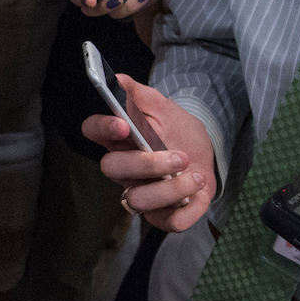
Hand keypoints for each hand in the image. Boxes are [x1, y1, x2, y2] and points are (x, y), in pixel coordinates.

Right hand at [84, 74, 212, 229]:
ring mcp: (141, 193)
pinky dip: (186, 207)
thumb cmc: (179, 131)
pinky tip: (198, 189)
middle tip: (179, 156)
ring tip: (195, 175)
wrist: (206, 155)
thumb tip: (119, 79)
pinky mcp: (162, 215)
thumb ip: (141, 95)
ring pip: (136, 200)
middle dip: (146, 164)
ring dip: (170, 189)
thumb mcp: (164, 109)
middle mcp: (124, 169)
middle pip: (112, 169)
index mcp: (118, 139)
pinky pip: (168, 221)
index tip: (122, 124)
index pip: (93, 131)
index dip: (102, 128)